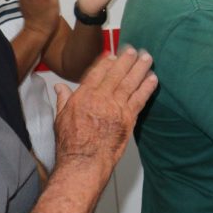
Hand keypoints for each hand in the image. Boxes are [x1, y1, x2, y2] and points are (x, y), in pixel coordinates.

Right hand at [54, 47, 157, 172]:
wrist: (84, 161)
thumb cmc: (71, 144)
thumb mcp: (60, 119)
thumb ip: (63, 100)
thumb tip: (59, 88)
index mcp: (83, 96)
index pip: (97, 73)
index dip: (106, 62)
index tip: (113, 55)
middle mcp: (100, 98)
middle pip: (116, 74)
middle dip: (127, 60)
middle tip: (135, 51)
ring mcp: (116, 107)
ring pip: (130, 83)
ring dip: (140, 68)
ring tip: (148, 58)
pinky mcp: (128, 118)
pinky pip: (140, 98)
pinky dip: (147, 87)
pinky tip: (153, 78)